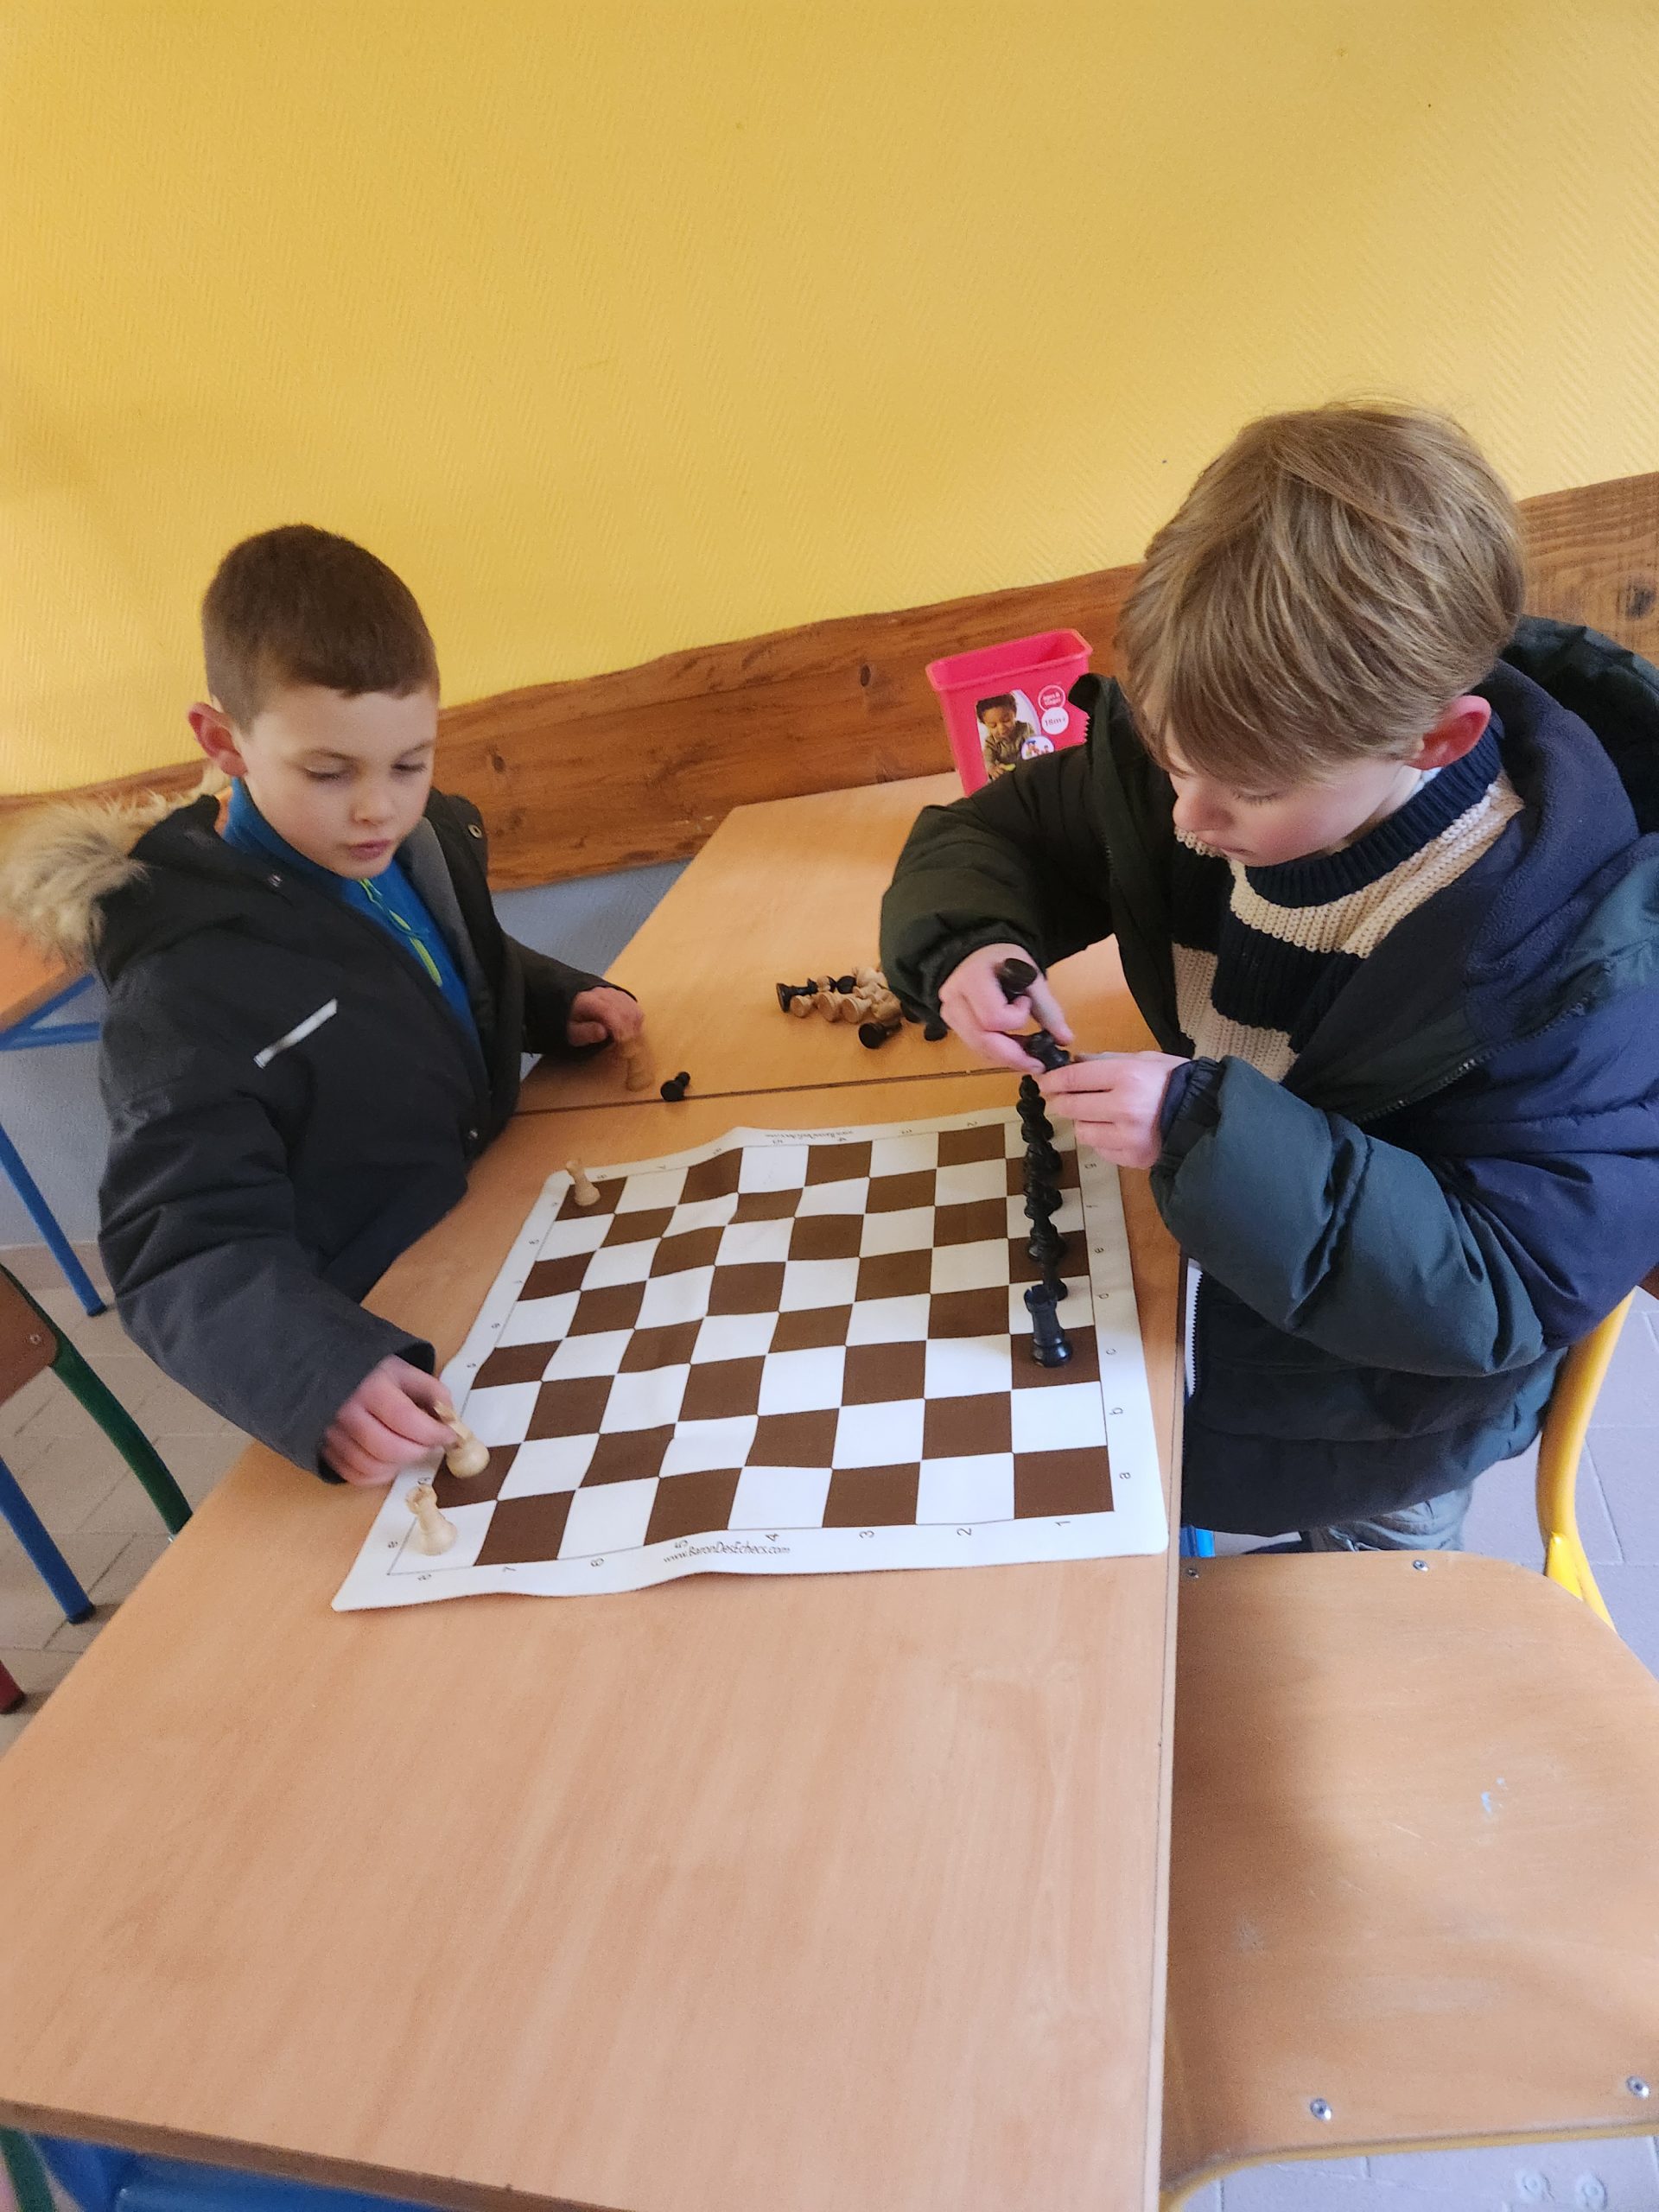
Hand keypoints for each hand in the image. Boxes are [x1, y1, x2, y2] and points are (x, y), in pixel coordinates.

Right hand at [323, 1356, 457, 1484]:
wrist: (325, 1373)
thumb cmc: (368, 1374)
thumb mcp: (403, 1370)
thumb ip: (430, 1390)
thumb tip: (449, 1417)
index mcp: (370, 1388)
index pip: (405, 1418)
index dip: (432, 1432)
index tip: (449, 1435)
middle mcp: (348, 1413)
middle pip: (389, 1448)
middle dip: (419, 1451)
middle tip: (431, 1444)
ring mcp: (334, 1435)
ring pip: (372, 1467)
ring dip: (400, 1465)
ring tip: (410, 1450)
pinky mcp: (326, 1451)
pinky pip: (355, 1476)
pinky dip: (378, 1475)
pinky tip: (390, 1462)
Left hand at [567, 985, 641, 1048]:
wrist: (571, 1008)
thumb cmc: (571, 1024)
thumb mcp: (572, 1032)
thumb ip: (586, 1032)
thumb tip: (603, 1032)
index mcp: (585, 1001)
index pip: (607, 1010)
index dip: (617, 1026)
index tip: (620, 1041)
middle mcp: (599, 992)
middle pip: (622, 1009)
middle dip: (627, 1029)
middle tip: (624, 1044)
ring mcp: (610, 991)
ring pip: (630, 1006)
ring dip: (633, 1024)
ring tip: (626, 1039)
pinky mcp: (618, 994)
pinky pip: (633, 1004)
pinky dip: (635, 1018)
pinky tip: (630, 1029)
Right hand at [936, 943, 1074, 1072]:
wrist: (978, 952)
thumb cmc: (1005, 959)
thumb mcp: (1029, 975)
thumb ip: (1048, 1008)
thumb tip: (1065, 1040)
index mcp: (972, 978)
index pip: (993, 1017)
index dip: (1015, 1018)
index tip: (1025, 1002)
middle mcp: (953, 998)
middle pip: (981, 1039)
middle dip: (1012, 1055)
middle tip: (1037, 1063)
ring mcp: (948, 1012)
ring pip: (977, 1048)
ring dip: (1005, 1055)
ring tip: (1027, 1052)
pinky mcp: (951, 1023)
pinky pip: (974, 1046)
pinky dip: (996, 1051)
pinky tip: (1011, 1046)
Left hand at [1039, 1052, 1188, 1168]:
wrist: (1206, 1116)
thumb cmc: (1176, 1082)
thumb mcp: (1145, 1060)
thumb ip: (1107, 1060)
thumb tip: (1075, 1062)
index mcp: (1127, 1077)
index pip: (1073, 1079)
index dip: (1053, 1080)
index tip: (1044, 1082)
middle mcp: (1123, 1108)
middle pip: (1070, 1107)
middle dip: (1062, 1101)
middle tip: (1064, 1098)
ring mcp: (1126, 1137)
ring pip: (1081, 1131)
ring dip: (1083, 1122)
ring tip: (1098, 1114)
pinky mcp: (1131, 1158)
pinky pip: (1100, 1149)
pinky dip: (1102, 1140)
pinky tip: (1116, 1131)